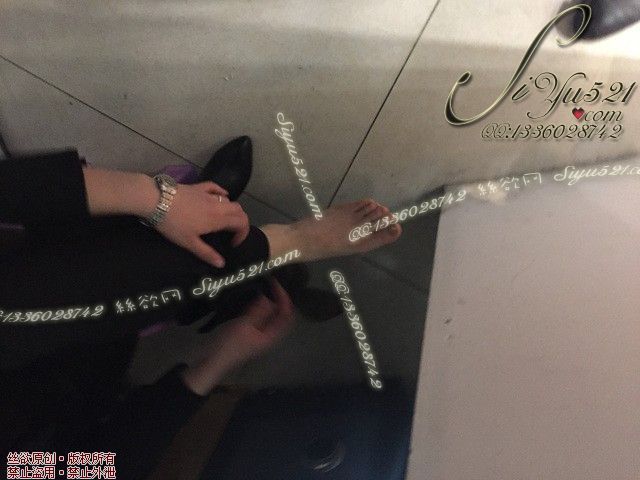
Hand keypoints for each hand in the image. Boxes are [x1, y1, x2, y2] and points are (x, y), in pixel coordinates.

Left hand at [155, 181, 249, 267]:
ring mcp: (208, 194)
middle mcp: (218, 205)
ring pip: (229, 200)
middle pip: (239, 210)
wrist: (156, 200)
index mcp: (218, 219)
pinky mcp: (198, 187)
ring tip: (224, 220)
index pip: (241, 223)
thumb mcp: (189, 243)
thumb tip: (222, 264)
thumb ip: (206, 253)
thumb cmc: (173, 224)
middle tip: (232, 233)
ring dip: (232, 210)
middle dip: (240, 222)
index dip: (242, 234)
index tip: (232, 244)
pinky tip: (222, 195)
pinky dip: (222, 192)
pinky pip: (216, 188)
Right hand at [181, 279, 294, 394]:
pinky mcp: (249, 332)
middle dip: (278, 299)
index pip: (286, 316)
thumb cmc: (229, 344)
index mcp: (271, 336)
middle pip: (280, 315)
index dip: (284, 299)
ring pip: (270, 315)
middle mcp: (268, 335)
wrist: (212, 360)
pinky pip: (260, 317)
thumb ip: (258, 312)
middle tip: (270, 283)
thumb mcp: (244, 326)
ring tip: (263, 287)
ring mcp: (258, 334)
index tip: (275, 284)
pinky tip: (252, 298)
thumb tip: (270, 298)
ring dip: (269, 302)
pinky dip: (259, 307)